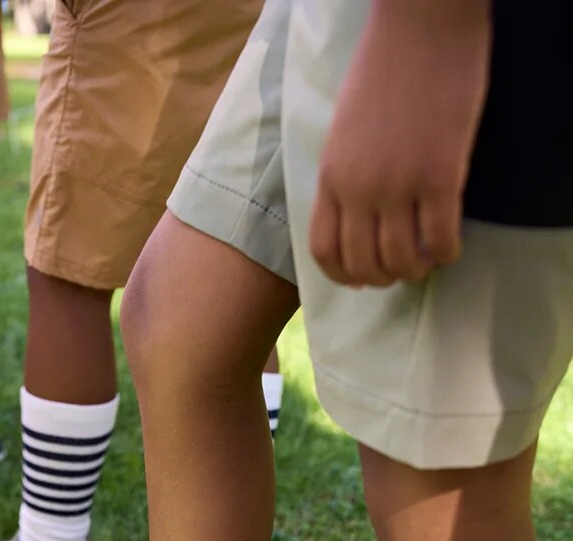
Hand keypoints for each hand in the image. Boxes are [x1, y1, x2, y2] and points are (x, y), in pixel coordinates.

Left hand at [310, 0, 491, 287]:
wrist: (421, 26)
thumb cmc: (384, 70)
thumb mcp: (344, 131)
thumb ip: (345, 175)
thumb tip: (357, 218)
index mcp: (331, 177)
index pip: (325, 252)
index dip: (345, 276)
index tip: (364, 277)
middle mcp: (359, 190)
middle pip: (364, 265)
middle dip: (384, 278)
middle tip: (403, 268)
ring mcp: (399, 186)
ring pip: (403, 260)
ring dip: (417, 270)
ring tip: (428, 260)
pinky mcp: (441, 177)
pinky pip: (442, 239)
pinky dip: (447, 253)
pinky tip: (451, 247)